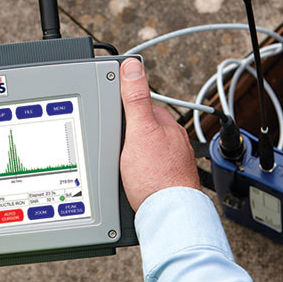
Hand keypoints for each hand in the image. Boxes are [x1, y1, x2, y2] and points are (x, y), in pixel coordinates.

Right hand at [119, 58, 199, 209]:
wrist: (168, 214)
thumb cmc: (157, 176)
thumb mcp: (140, 131)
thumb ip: (136, 99)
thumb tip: (133, 67)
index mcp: (167, 126)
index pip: (142, 105)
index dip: (124, 105)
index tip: (109, 106)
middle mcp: (172, 142)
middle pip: (143, 127)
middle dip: (127, 130)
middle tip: (110, 139)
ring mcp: (170, 162)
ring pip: (145, 149)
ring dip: (132, 152)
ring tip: (118, 160)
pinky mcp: (164, 180)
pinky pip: (147, 168)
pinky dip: (138, 170)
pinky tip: (130, 177)